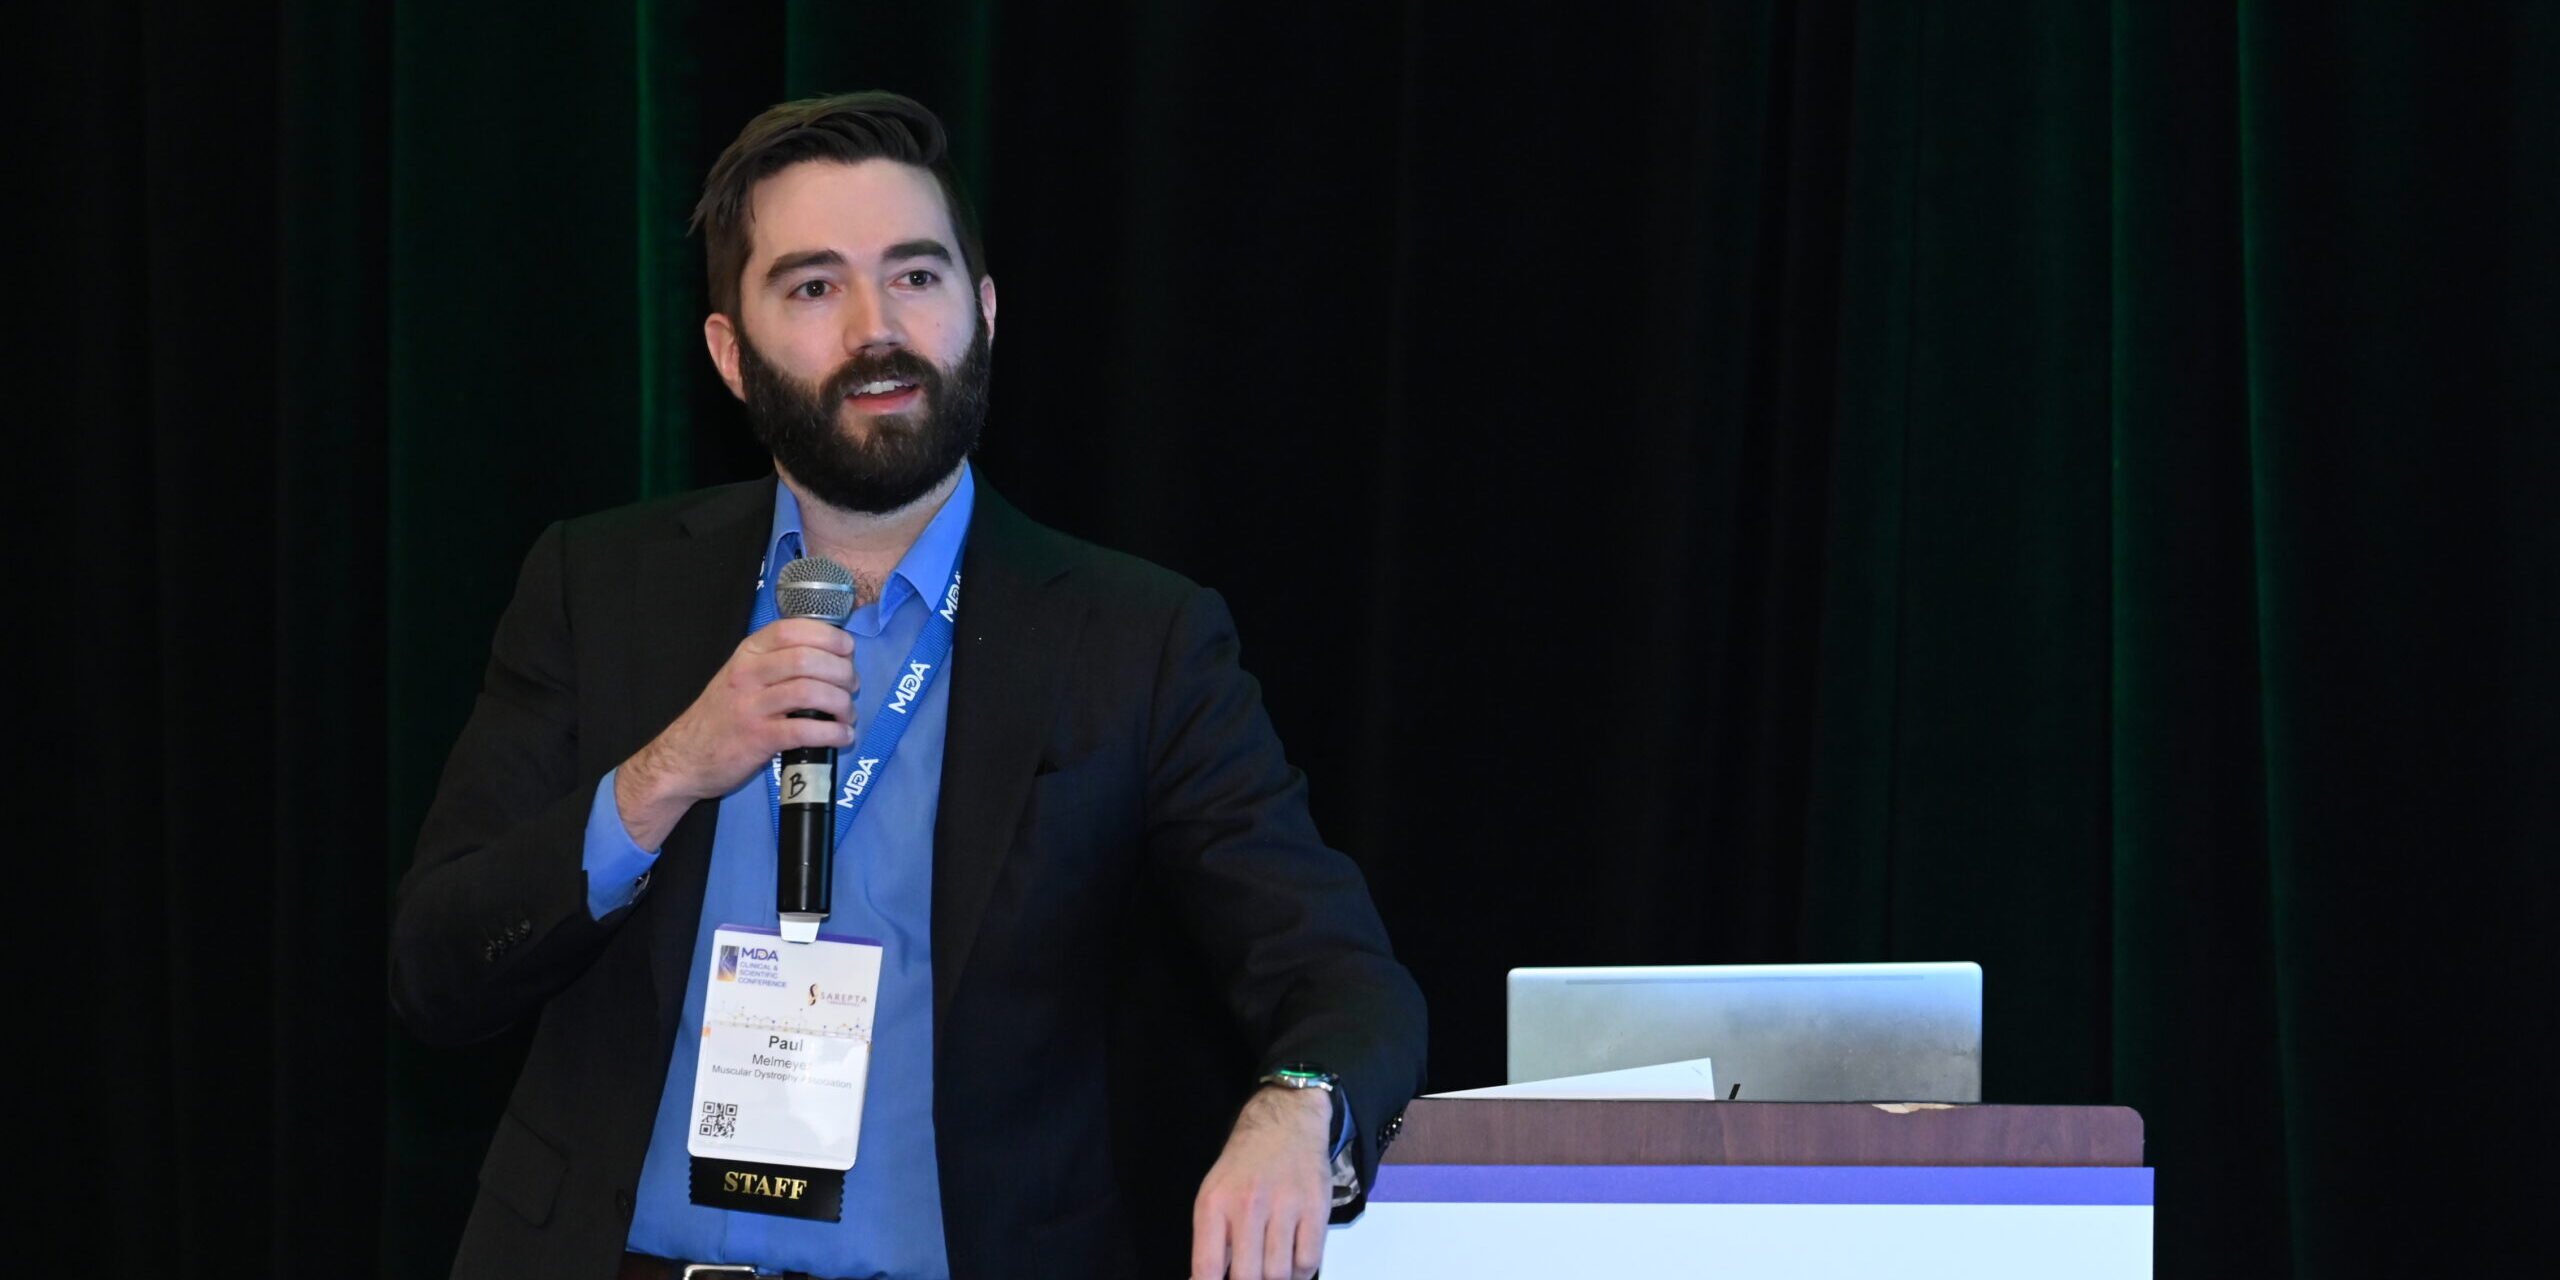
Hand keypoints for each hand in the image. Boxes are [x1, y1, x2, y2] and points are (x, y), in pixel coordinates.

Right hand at [615, 618, 856, 848]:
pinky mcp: (758, 739)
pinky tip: (842, 736)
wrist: (683, 757)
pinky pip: (805, 730)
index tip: (847, 651)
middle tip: (851, 687)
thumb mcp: (743, 676)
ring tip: (847, 714)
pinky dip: (833, 732)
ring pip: (809, 691)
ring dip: (841, 702)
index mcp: (748, 653)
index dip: (829, 636)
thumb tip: (833, 657)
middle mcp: (748, 674)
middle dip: (842, 672)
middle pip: (808, 659)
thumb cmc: (722, 715)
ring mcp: (751, 707)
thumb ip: (779, 663)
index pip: (793, 629)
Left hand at [1190, 1085, 1333, 1279]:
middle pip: (1247, 1278)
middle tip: (1252, 1275)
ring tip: (1272, 1270)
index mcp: (1214, 1204)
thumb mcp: (1214, 1194)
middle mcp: (1248, 1205)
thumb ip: (1211, 1241)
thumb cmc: (1244, 1165)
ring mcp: (1284, 1206)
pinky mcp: (1316, 1207)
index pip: (1207, 1268)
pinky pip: (1309, 1262)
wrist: (1285, 1121)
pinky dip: (1301, 1272)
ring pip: (1280, 1275)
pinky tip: (1293, 1260)